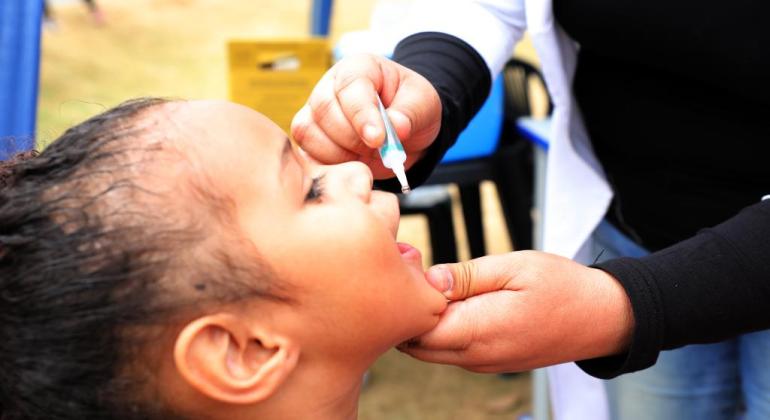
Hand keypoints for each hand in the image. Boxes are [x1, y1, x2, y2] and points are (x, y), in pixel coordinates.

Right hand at [291, 54, 440, 178]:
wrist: (405, 131)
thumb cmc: (411, 109)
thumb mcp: (424, 104)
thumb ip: (411, 113)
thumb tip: (397, 127)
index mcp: (359, 68)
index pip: (350, 86)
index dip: (361, 115)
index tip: (378, 139)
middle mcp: (330, 85)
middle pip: (324, 109)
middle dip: (352, 137)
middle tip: (377, 149)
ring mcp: (315, 111)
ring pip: (309, 132)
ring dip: (340, 153)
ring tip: (366, 155)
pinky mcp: (311, 136)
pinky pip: (307, 153)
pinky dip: (329, 164)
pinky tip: (352, 163)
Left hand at [399, 251, 634, 372]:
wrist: (602, 318)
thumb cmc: (562, 287)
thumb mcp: (513, 267)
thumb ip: (466, 276)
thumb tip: (428, 281)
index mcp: (479, 331)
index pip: (416, 331)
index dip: (406, 302)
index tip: (412, 271)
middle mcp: (477, 357)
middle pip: (417, 346)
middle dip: (410, 315)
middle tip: (418, 276)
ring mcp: (484, 364)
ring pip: (433, 350)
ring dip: (426, 323)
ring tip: (439, 285)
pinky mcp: (491, 362)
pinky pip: (453, 351)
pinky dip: (445, 330)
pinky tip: (457, 302)